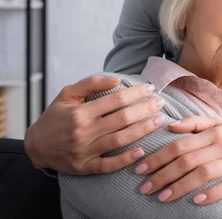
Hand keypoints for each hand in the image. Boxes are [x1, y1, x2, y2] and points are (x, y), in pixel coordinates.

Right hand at [24, 75, 164, 173]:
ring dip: (143, 130)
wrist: (35, 146)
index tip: (151, 89)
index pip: (115, 100)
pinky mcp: (85, 167)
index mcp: (80, 112)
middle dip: (145, 110)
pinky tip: (141, 151)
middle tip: (161, 103)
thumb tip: (117, 79)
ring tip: (159, 121)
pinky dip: (125, 159)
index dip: (136, 93)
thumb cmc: (55, 117)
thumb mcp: (67, 94)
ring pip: (120, 140)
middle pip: (122, 119)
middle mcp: (83, 132)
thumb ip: (91, 83)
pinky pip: (108, 165)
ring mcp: (84, 151)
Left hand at [136, 116, 221, 204]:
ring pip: (204, 173)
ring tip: (163, 197)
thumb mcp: (219, 124)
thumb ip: (195, 122)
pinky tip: (196, 202)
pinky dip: (211, 194)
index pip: (180, 144)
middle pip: (188, 160)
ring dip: (181, 186)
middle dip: (163, 175)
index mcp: (214, 132)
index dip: (159, 157)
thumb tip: (169, 124)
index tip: (140, 169)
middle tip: (145, 188)